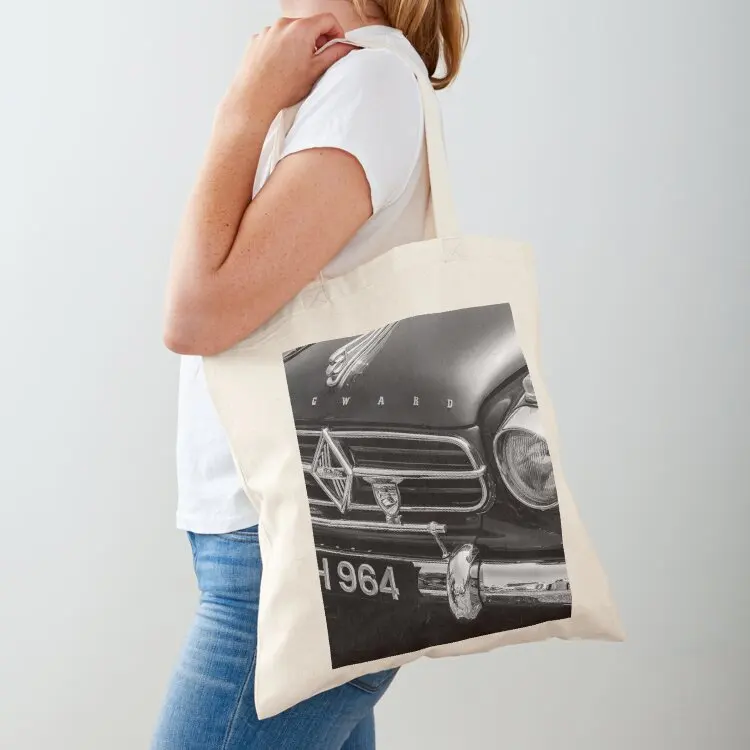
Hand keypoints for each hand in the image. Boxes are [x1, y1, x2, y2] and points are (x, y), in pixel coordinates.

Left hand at [222, 14, 354, 122]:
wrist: (254, 97)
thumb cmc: (283, 87)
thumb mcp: (315, 71)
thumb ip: (334, 54)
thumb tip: (346, 47)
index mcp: (301, 29)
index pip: (327, 19)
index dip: (337, 32)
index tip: (337, 44)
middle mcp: (283, 24)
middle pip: (308, 25)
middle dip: (316, 40)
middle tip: (317, 60)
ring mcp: (268, 31)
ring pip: (291, 33)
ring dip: (298, 44)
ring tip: (296, 67)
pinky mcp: (257, 39)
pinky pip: (275, 39)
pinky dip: (282, 48)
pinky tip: (281, 67)